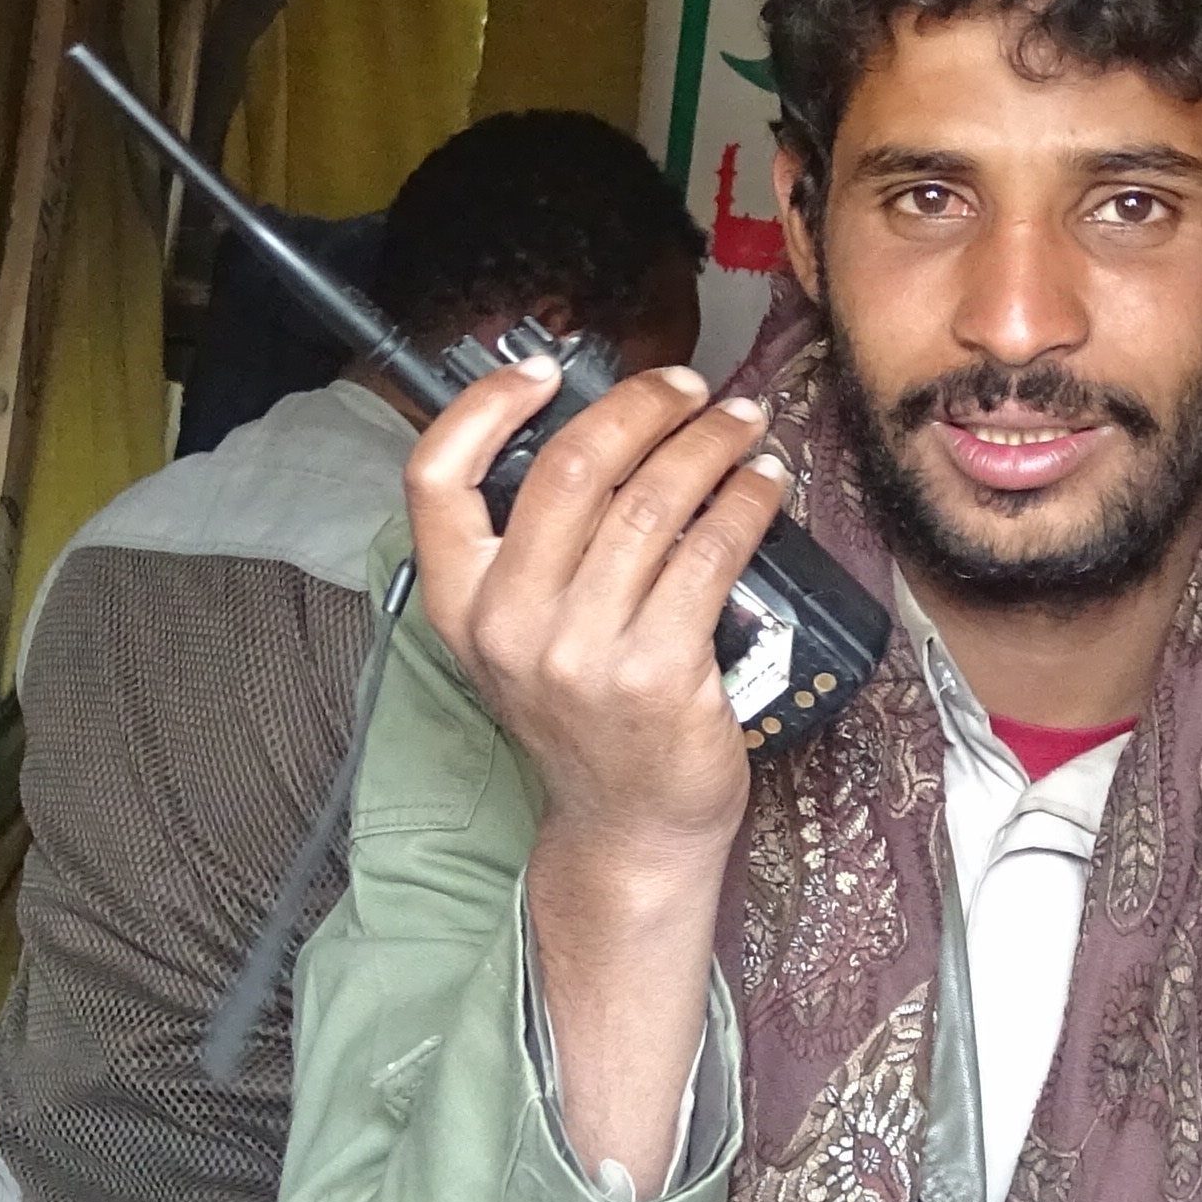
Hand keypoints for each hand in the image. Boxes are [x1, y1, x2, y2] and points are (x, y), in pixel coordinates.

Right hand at [404, 355, 789, 1191]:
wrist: (630, 830)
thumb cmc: (588, 718)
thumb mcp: (526, 635)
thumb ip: (534, 547)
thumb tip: (602, 429)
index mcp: (460, 605)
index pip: (435, 478)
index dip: (486, 407)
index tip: (544, 371)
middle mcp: (507, 626)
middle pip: (570, 466)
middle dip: (642, 406)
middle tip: (688, 388)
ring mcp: (581, 653)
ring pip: (652, 502)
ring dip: (709, 444)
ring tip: (743, 425)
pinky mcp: (658, 673)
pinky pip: (710, 553)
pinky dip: (747, 502)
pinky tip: (766, 484)